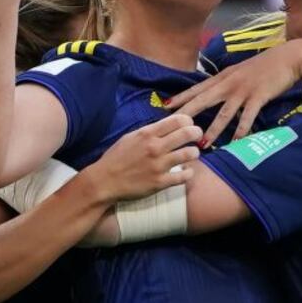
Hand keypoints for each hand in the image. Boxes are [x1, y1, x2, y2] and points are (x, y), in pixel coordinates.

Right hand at [86, 114, 200, 200]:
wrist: (104, 181)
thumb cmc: (116, 158)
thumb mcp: (130, 137)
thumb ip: (149, 132)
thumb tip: (167, 127)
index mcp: (147, 133)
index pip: (178, 120)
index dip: (188, 121)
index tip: (189, 125)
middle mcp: (155, 147)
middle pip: (188, 133)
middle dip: (197, 133)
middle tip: (197, 137)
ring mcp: (159, 165)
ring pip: (190, 154)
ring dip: (194, 153)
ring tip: (191, 154)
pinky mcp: (160, 183)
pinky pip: (185, 176)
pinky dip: (189, 173)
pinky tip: (186, 171)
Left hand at [166, 40, 301, 143]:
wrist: (287, 58)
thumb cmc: (264, 66)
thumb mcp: (240, 72)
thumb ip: (227, 82)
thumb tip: (214, 93)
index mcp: (223, 77)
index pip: (197, 88)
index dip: (181, 97)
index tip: (165, 106)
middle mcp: (229, 83)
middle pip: (203, 99)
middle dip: (187, 113)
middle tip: (173, 126)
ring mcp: (243, 90)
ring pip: (224, 113)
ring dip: (213, 129)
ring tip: (202, 143)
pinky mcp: (258, 97)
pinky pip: (247, 117)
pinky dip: (240, 131)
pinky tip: (235, 142)